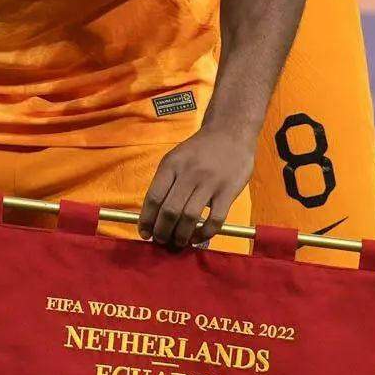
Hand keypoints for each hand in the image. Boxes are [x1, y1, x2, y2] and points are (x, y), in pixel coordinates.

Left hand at [137, 124, 253, 248]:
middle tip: (161, 241)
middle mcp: (188, 174)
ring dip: (181, 235)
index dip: (146, 219)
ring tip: (177, 243)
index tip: (144, 233)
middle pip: (169, 210)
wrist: (230, 132)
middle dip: (162, 231)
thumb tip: (153, 213)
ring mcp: (209, 182)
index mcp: (171, 166)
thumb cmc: (199, 149)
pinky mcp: (229, 190)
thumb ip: (166, 182)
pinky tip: (199, 238)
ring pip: (190, 216)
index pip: (153, 198)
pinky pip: (215, 218)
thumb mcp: (175, 158)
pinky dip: (205, 233)